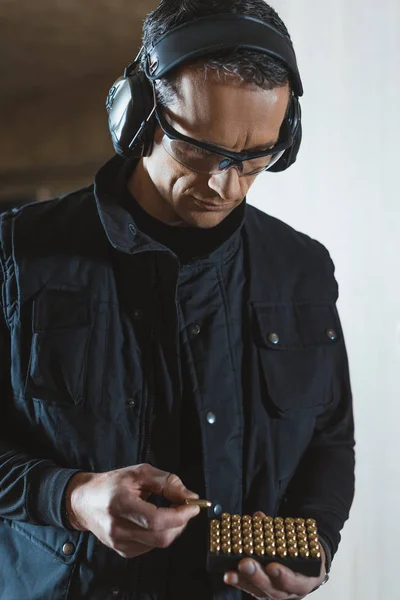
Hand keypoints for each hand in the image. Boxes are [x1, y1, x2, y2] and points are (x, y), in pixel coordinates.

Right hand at [64, 463, 199, 558]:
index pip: (156, 519)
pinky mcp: (121, 551)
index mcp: (120, 503)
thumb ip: (167, 482)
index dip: (180, 515)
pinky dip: (160, 534)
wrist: (83, 501)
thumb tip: (190, 496)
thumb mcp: (139, 473)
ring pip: (158, 543)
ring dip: (172, 528)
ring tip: (170, 510)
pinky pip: (150, 546)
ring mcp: (118, 542)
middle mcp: (117, 527)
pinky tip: (156, 521)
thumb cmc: (112, 483)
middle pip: (160, 536)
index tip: (193, 506)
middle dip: (181, 523)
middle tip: (186, 508)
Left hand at [223, 513, 325, 598]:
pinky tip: (229, 575)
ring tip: (231, 573)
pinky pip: (252, 589)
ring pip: (260, 591)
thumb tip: (259, 516)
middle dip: (257, 576)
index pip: (295, 582)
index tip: (272, 567)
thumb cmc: (304, 553)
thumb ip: (279, 529)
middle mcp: (291, 591)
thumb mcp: (300, 541)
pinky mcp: (265, 593)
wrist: (310, 569)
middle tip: (245, 564)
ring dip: (244, 581)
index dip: (283, 576)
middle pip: (273, 589)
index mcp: (306, 579)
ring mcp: (277, 593)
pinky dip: (240, 582)